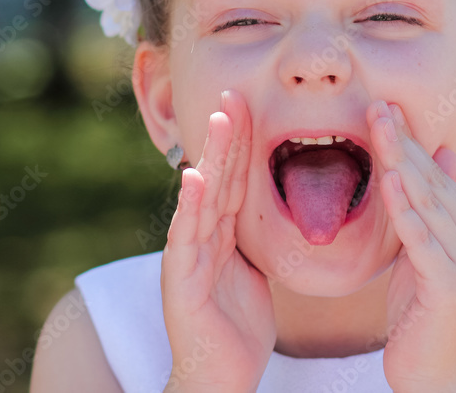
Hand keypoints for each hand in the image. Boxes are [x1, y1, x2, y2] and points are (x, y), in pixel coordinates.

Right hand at [160, 89, 275, 392]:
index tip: (251, 102)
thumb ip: (253, 239)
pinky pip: (186, 238)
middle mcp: (201, 238)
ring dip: (210, 157)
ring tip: (219, 119)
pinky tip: (194, 178)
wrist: (219, 379)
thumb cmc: (236, 329)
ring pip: (202, 198)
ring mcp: (188, 257)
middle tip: (235, 92)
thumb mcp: (253, 272)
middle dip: (227, 135)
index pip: (235, 179)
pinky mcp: (181, 281)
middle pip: (218, 177)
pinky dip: (190, 207)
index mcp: (222, 235)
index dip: (242, 142)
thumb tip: (274, 211)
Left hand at [368, 100, 455, 392]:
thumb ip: (431, 208)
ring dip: (402, 163)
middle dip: (403, 141)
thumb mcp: (425, 251)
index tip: (384, 108)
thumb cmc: (423, 312)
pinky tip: (388, 183)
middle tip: (378, 106)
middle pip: (432, 181)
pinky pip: (422, 241)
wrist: (435, 373)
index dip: (409, 141)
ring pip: (428, 204)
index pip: (435, 176)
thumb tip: (441, 154)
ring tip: (381, 129)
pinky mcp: (449, 286)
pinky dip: (405, 210)